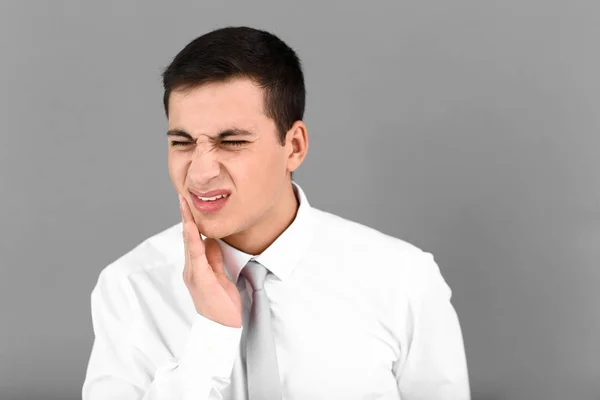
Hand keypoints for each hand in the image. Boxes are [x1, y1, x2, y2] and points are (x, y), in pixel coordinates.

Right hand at [179, 194, 242, 327]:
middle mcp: (191, 269)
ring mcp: (194, 274)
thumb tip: (212, 242)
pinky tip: (191, 229)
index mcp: (196, 268)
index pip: (193, 240)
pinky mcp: (201, 280)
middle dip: (185, 217)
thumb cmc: (222, 305)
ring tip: (185, 206)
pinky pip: (196, 257)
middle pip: (188, 238)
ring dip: (187, 223)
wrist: (221, 328)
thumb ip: (215, 260)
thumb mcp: (220, 276)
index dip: (190, 221)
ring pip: (189, 244)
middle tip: (183, 196)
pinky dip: (193, 241)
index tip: (189, 203)